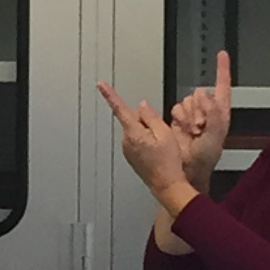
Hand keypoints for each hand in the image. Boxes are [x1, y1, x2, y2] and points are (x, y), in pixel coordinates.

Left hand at [96, 80, 190, 200]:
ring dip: (148, 133)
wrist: (167, 185)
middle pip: (133, 120)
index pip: (119, 108)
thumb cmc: (168, 162)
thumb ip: (151, 116)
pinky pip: (138, 142)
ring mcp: (127, 151)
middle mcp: (126, 141)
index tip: (101, 84)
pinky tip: (157, 152)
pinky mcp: (131, 157)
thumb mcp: (165, 133)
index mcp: (133, 132)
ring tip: (160, 146)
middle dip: (146, 121)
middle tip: (161, 134)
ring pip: (136, 131)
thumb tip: (142, 106)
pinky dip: (147, 142)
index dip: (110, 94)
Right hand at [169, 49, 233, 185]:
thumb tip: (204, 96)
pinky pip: (176, 108)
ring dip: (188, 115)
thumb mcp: (215, 135)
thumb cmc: (206, 158)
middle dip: (198, 108)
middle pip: (199, 93)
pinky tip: (183, 130)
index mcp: (221, 113)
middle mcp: (207, 112)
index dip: (222, 69)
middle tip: (199, 126)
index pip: (222, 85)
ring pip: (186, 100)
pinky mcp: (179, 120)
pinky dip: (179, 117)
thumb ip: (213, 113)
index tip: (222, 54)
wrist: (189, 170)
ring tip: (192, 131)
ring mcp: (193, 116)